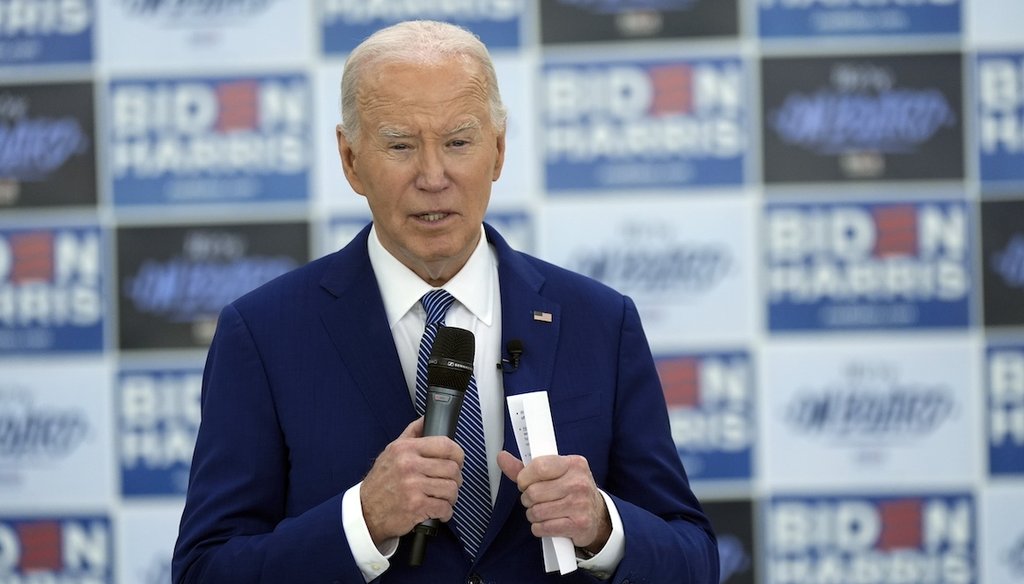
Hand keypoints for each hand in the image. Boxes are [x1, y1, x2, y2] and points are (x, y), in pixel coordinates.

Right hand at [360, 417, 463, 544]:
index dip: (458, 455)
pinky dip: (445, 512)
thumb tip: (426, 419)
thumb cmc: (380, 482)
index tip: (457, 461)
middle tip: (448, 483)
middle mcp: (409, 465)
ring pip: (451, 489)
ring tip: (442, 498)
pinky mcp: (416, 506)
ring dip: (451, 497)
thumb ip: (411, 433)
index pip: (446, 445)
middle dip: (455, 479)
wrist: (365, 511)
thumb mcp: (391, 451)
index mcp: (406, 448)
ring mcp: (413, 486)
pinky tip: (436, 511)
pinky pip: (444, 508)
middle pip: (452, 468)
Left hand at [497, 451, 610, 552]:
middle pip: (533, 492)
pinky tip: (547, 523)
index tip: (525, 482)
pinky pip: (543, 527)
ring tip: (542, 512)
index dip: (525, 478)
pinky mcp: (578, 524)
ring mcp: (580, 504)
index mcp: (573, 464)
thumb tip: (502, 457)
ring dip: (533, 515)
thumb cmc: (571, 492)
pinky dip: (539, 528)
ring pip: (536, 511)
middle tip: (536, 500)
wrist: (597, 516)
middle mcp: (578, 482)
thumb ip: (526, 468)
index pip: (539, 467)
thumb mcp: (554, 474)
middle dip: (528, 499)